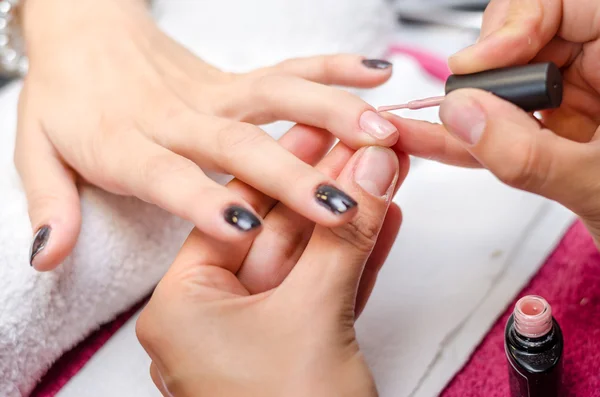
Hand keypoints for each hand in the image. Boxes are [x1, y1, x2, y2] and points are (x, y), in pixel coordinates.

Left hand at [16, 0, 398, 269]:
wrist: (84, 35)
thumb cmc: (66, 100)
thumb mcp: (37, 151)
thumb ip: (51, 204)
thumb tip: (48, 256)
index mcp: (125, 144)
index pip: (167, 176)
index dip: (203, 201)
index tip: (246, 227)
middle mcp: (177, 119)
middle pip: (237, 145)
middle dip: (291, 175)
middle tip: (340, 204)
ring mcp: (210, 94)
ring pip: (275, 100)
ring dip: (330, 114)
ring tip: (380, 135)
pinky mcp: (231, 79)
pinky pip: (285, 70)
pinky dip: (330, 68)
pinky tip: (373, 72)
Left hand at [136, 125, 408, 396]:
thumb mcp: (313, 318)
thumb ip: (343, 238)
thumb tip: (370, 172)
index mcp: (184, 307)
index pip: (235, 212)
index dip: (284, 163)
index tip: (321, 126)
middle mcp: (213, 317)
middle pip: (277, 232)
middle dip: (327, 187)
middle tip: (363, 144)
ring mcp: (258, 333)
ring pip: (309, 261)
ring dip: (351, 220)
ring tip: (385, 172)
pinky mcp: (299, 348)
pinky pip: (327, 292)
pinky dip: (358, 260)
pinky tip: (386, 221)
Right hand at [385, 0, 599, 244]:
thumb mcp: (599, 189)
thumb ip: (529, 154)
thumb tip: (463, 115)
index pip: (566, 2)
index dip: (516, 23)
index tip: (483, 65)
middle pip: (526, 38)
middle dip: (486, 73)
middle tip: (463, 107)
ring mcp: (579, 100)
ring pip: (508, 83)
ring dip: (466, 110)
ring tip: (428, 127)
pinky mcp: (556, 131)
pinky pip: (505, 124)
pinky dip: (470, 138)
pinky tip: (432, 140)